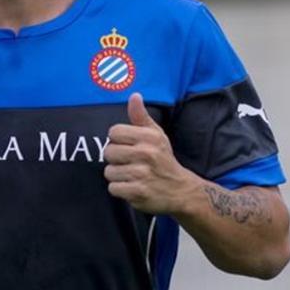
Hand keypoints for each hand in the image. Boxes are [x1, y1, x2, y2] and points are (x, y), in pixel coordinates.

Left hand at [104, 93, 198, 214]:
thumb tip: (134, 96)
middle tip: (131, 163)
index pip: (113, 132)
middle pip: (108, 152)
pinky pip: (113, 188)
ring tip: (133, 176)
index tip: (128, 146)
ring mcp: (142, 174)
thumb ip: (141, 116)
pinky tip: (133, 187)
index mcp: (149, 137)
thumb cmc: (163, 159)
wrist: (181, 190)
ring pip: (109, 171)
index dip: (117, 140)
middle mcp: (146, 154)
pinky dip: (120, 189)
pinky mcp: (138, 192)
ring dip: (118, 176)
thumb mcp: (156, 135)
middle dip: (116, 159)